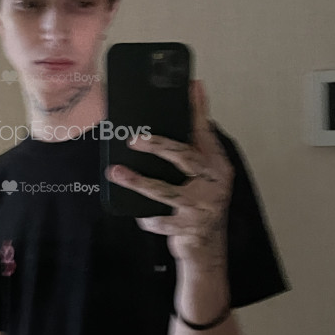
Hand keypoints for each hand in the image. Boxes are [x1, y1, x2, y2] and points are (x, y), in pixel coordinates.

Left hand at [103, 79, 234, 267]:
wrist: (207, 248)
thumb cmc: (203, 200)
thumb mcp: (204, 168)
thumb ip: (198, 133)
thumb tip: (195, 88)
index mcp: (218, 165)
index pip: (204, 132)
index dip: (196, 110)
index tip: (188, 87)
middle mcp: (215, 183)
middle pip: (185, 157)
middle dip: (158, 145)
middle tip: (133, 139)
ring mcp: (203, 207)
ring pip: (166, 192)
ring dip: (138, 182)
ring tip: (116, 172)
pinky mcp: (189, 229)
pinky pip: (160, 220)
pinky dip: (147, 217)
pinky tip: (138, 214)